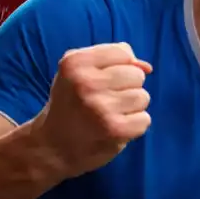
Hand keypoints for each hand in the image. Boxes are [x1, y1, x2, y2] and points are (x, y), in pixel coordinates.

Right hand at [29, 43, 152, 179]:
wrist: (52, 146)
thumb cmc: (72, 102)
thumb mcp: (80, 71)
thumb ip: (115, 58)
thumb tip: (147, 67)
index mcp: (74, 63)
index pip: (123, 52)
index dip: (119, 67)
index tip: (100, 81)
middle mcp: (85, 83)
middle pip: (137, 75)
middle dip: (127, 88)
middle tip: (104, 101)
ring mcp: (100, 107)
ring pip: (143, 97)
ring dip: (130, 108)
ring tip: (108, 115)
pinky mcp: (114, 129)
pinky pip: (144, 119)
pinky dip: (133, 126)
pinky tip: (113, 129)